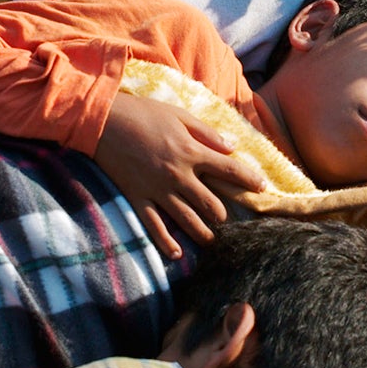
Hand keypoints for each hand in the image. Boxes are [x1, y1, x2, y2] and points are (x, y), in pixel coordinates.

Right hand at [93, 92, 267, 257]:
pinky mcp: (138, 198)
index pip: (230, 171)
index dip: (250, 180)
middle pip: (211, 204)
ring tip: (211, 241)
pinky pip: (154, 227)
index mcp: (192, 152)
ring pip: (188, 220)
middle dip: (223, 214)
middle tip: (227, 219)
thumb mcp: (179, 116)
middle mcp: (179, 176)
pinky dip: (166, 243)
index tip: (263, 188)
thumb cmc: (143, 113)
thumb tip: (232, 147)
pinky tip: (177, 254)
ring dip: (203, 234)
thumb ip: (207, 133)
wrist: (103, 121)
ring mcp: (158, 190)